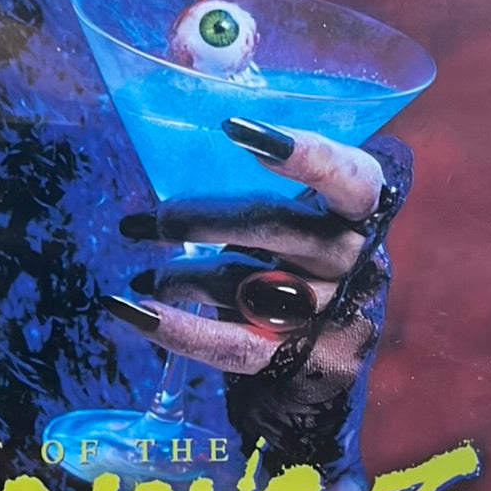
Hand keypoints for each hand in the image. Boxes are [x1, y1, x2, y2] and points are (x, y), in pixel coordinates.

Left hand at [105, 120, 411, 466]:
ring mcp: (327, 315)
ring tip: (144, 274)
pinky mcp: (297, 361)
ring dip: (179, 276)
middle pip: (271, 226)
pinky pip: (229, 344)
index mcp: (359, 214)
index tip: (235, 129)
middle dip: (200, 218)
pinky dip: (175, 328)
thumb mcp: (301, 217)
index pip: (351, 178)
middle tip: (155, 219)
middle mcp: (351, 261)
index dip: (304, 154)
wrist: (324, 352)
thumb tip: (173, 163)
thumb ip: (260, 193)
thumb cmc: (300, 258)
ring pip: (239, 283)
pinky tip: (131, 309)